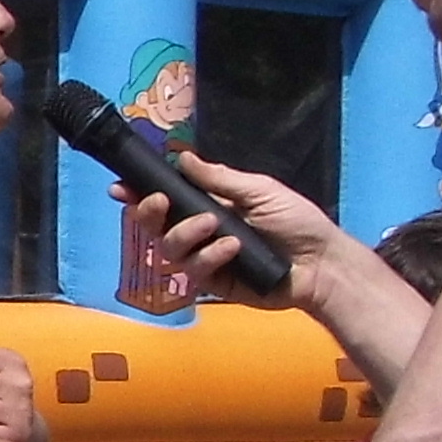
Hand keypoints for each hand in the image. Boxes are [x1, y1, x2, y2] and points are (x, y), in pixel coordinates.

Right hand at [137, 148, 339, 304]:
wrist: (321, 263)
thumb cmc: (296, 221)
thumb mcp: (260, 190)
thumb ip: (219, 178)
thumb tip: (184, 158)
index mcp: (210, 205)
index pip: (168, 199)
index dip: (141, 194)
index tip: (121, 188)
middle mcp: (201, 232)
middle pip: (157, 226)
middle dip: (150, 213)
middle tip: (160, 203)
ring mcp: (206, 259)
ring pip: (170, 249)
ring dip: (187, 234)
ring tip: (215, 226)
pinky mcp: (215, 284)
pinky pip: (195, 271)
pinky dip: (211, 257)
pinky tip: (233, 250)